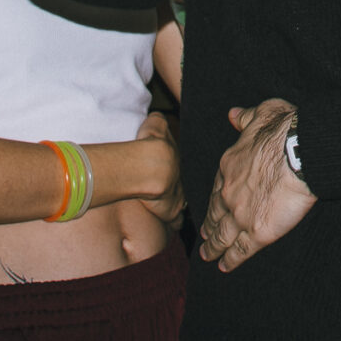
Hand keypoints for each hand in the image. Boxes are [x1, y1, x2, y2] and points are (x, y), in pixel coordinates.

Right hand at [135, 111, 185, 225]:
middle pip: (188, 185)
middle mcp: (185, 179)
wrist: (151, 165)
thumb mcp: (156, 123)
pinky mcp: (172, 213)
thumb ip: (158, 121)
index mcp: (183, 160)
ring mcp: (180, 197)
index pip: (186, 166)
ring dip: (182, 205)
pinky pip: (177, 221)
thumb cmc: (152, 143)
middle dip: (185, 187)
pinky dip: (175, 222)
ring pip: (186, 203)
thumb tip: (157, 117)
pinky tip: (175, 223)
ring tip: (178, 207)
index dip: (180, 168)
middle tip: (179, 188)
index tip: (176, 169)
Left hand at [198, 98, 313, 272]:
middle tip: (205, 236)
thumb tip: (233, 115)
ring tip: (208, 255)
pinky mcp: (258, 232)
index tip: (212, 207)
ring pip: (222, 235)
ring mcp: (241, 215)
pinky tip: (224, 266)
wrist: (299, 152)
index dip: (214, 199)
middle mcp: (229, 193)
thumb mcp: (262, 114)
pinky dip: (230, 260)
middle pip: (216, 214)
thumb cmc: (285, 130)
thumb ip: (245, 117)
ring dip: (214, 247)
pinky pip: (239, 250)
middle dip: (209, 226)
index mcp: (229, 167)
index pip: (217, 188)